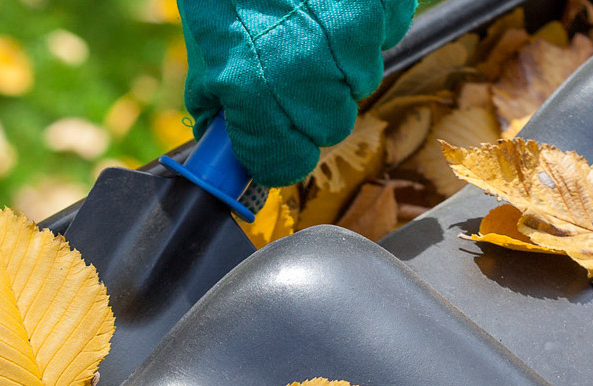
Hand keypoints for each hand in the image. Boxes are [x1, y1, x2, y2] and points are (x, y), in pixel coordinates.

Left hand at [177, 0, 415, 185]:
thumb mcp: (206, 35)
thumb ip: (217, 96)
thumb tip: (223, 139)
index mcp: (249, 84)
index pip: (283, 162)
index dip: (276, 156)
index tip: (272, 146)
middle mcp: (303, 66)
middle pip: (329, 128)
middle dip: (308, 109)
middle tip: (289, 76)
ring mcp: (350, 34)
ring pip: (360, 83)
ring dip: (339, 65)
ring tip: (311, 26)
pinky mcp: (384, 4)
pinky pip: (386, 36)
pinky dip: (366, 27)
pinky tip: (336, 4)